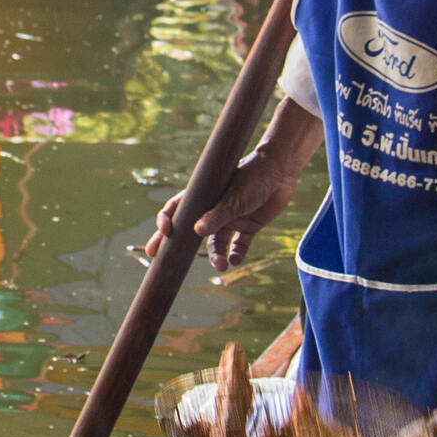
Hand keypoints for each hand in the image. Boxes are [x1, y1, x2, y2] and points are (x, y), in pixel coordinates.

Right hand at [147, 102, 317, 270]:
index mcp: (204, 196)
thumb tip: (196, 232)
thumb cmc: (254, 176)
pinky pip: (239, 245)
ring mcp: (231, 218)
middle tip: (155, 257)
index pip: (177, 209)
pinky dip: (236, 254)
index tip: (164, 233)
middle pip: (189, 231)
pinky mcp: (248, 225)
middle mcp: (214, 209)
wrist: (282, 170)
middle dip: (175, 246)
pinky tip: (235, 261)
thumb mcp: (235, 197)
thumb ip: (217, 215)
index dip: (166, 220)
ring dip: (216, 255)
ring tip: (220, 266)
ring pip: (216, 242)